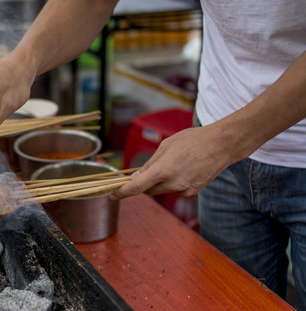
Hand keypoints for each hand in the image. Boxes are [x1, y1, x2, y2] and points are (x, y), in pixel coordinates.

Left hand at [111, 124, 235, 199]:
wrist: (222, 145)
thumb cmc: (192, 140)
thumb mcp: (165, 146)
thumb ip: (149, 164)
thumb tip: (136, 177)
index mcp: (163, 170)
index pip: (137, 187)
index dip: (122, 192)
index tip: (112, 195)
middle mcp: (173, 184)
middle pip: (148, 190)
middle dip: (143, 183)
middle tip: (145, 171)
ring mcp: (184, 190)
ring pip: (161, 190)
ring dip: (159, 181)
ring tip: (173, 163)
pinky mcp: (192, 192)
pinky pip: (174, 190)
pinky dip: (172, 183)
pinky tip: (183, 169)